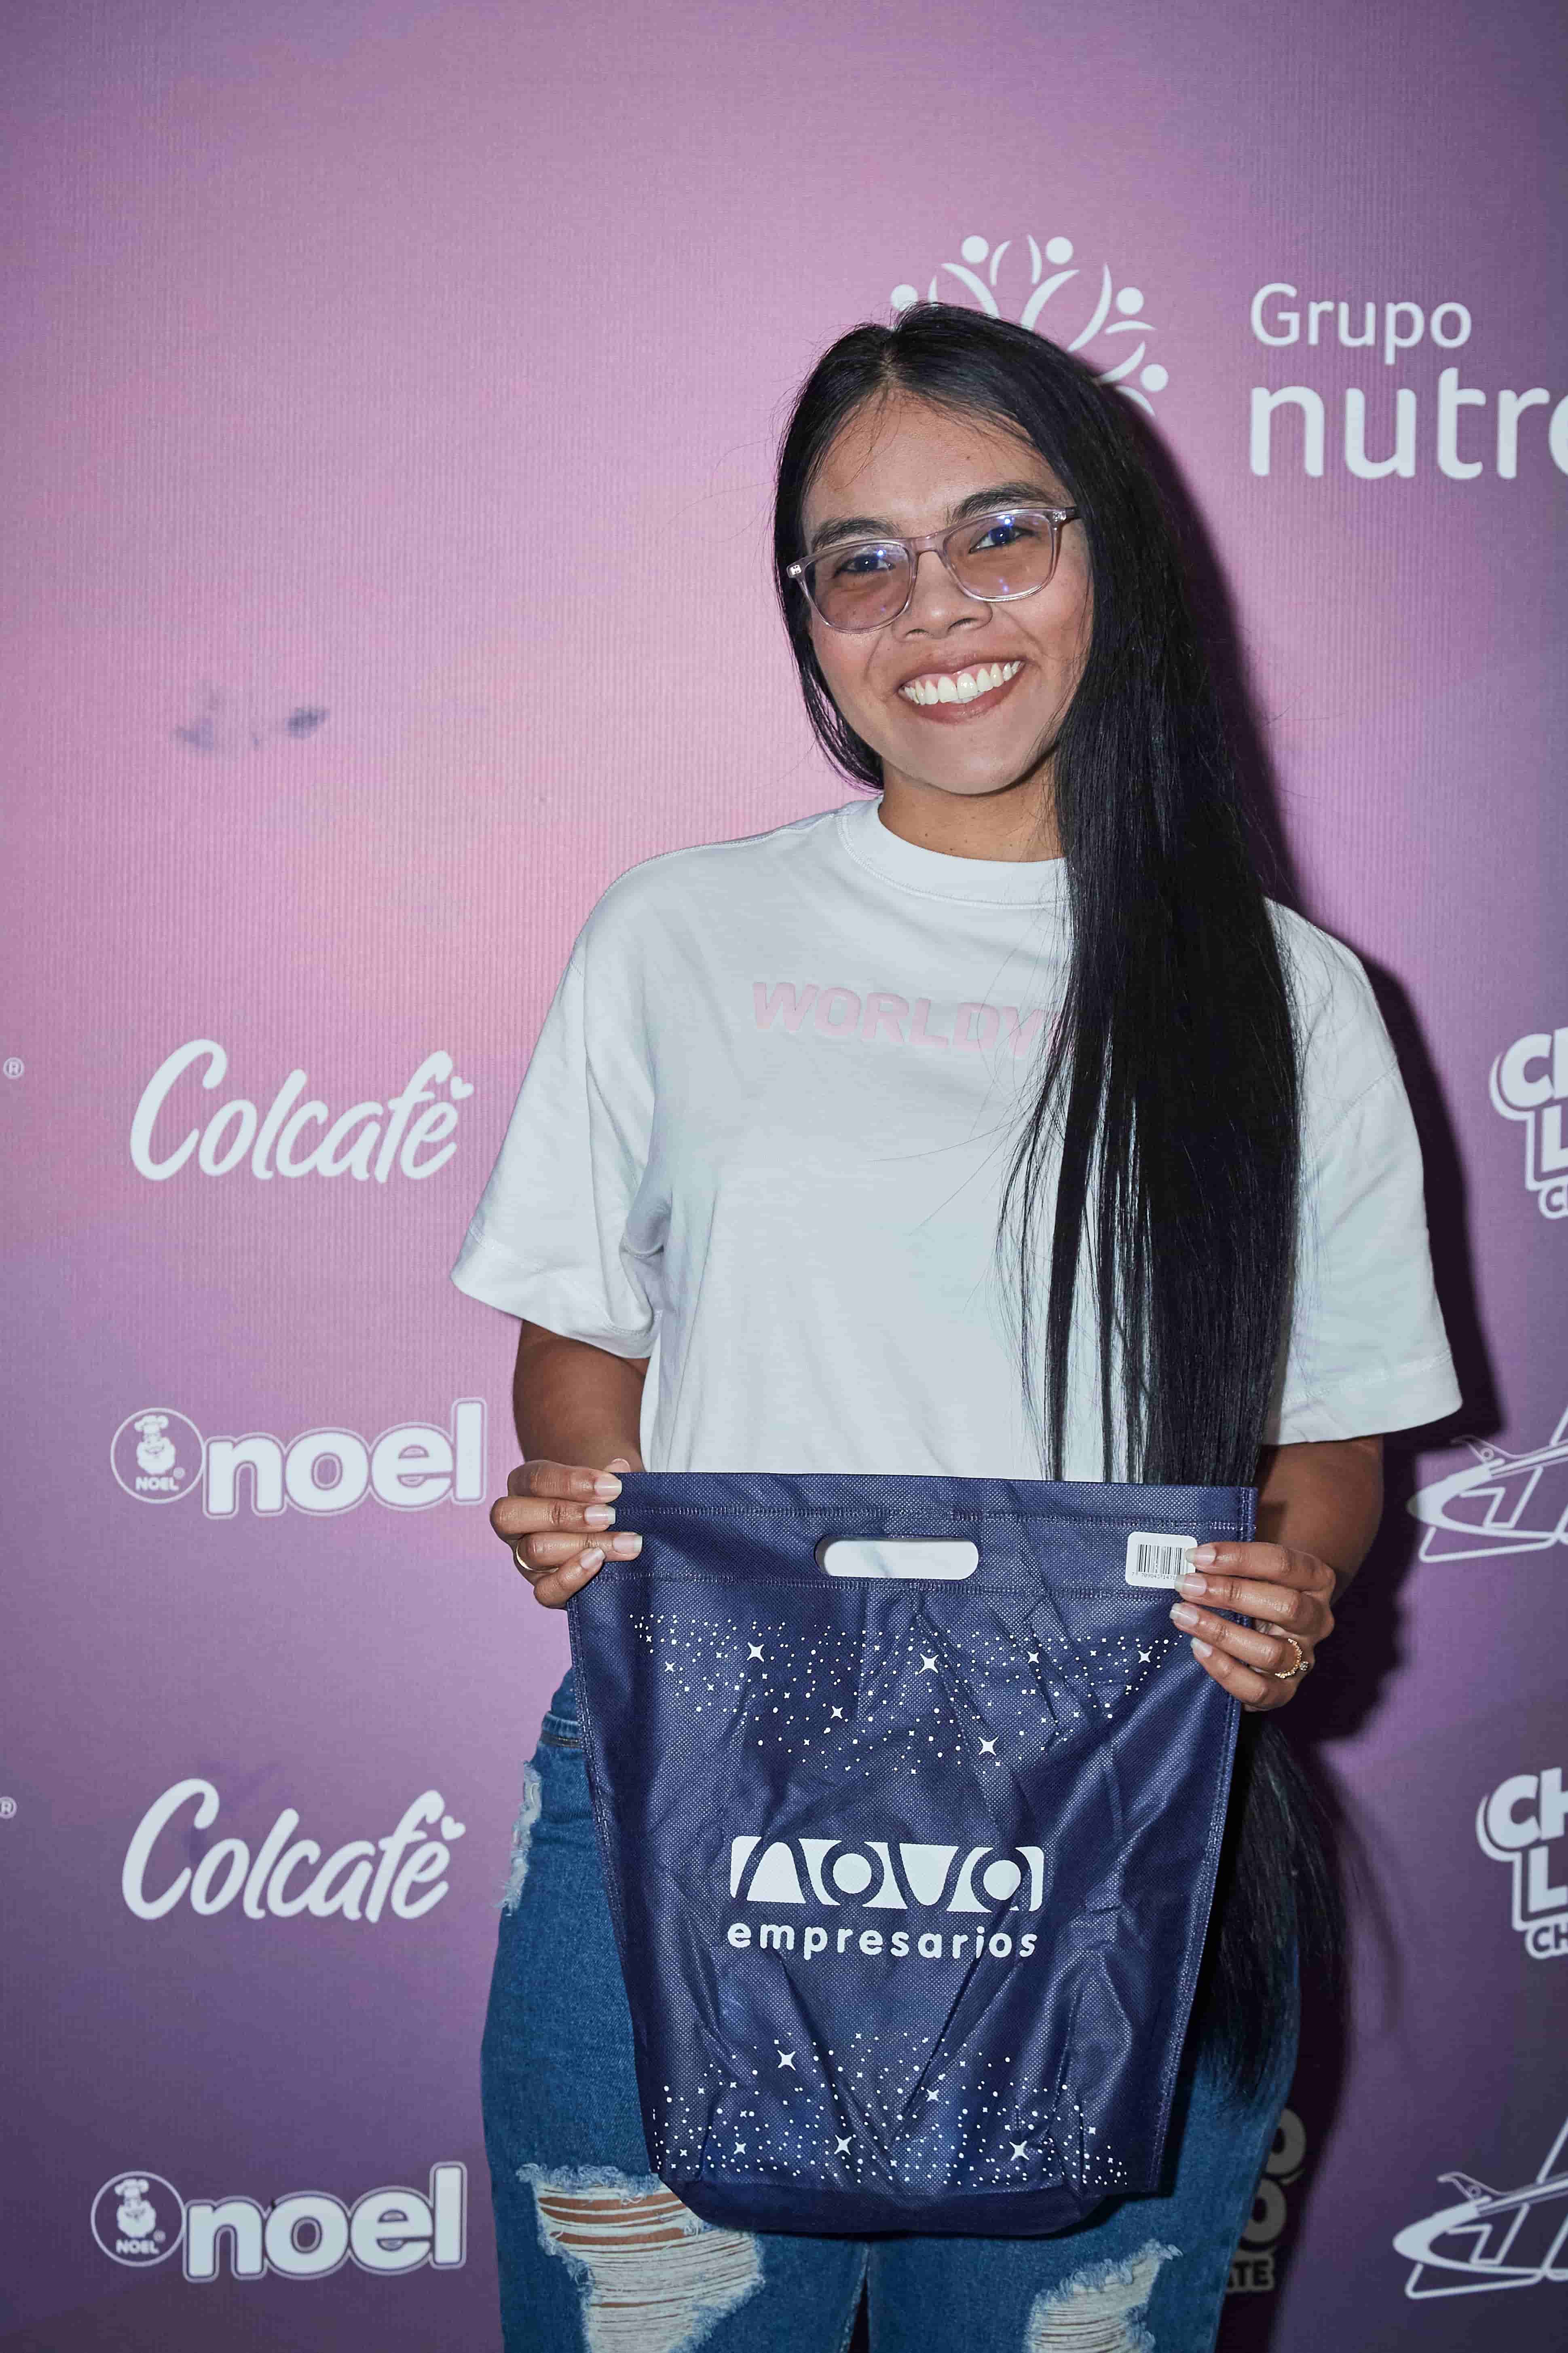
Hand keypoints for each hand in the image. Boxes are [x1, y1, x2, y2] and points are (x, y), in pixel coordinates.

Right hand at [488, 1457, 641, 1608]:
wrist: (608, 1531)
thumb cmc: (602, 1500)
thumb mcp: (605, 1484)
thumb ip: (609, 1477)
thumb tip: (619, 1467)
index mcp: (524, 1487)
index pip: (534, 1479)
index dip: (571, 1482)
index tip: (612, 1487)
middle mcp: (516, 1523)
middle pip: (514, 1515)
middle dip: (565, 1514)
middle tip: (610, 1515)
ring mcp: (524, 1558)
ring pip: (533, 1551)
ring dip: (583, 1544)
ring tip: (624, 1542)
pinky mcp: (541, 1587)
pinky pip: (544, 1591)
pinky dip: (571, 1577)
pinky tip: (598, 1562)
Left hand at [1168, 1541, 1335, 1712]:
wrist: (1268, 1623)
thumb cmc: (1254, 1582)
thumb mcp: (1253, 1561)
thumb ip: (1233, 1550)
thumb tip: (1190, 1545)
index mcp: (1316, 1579)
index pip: (1284, 1564)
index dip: (1239, 1557)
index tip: (1197, 1555)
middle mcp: (1317, 1620)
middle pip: (1285, 1607)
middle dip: (1230, 1594)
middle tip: (1186, 1585)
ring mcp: (1303, 1658)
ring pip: (1271, 1652)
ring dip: (1221, 1632)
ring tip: (1182, 1615)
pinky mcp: (1285, 1690)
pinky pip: (1260, 1690)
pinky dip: (1226, 1671)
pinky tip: (1198, 1648)